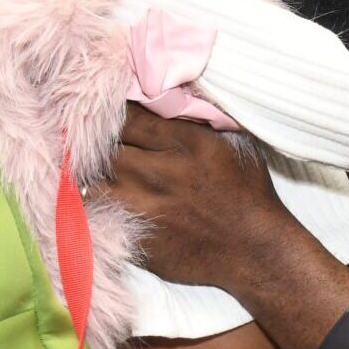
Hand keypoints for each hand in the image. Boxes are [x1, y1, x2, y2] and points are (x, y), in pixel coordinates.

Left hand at [102, 107, 290, 288]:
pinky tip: (107, 202)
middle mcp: (159, 173)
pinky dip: (97, 207)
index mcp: (186, 144)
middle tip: (101, 145)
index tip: (112, 118)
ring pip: (93, 183)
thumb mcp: (236, 142)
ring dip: (95, 177)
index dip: (115, 115)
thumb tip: (168, 98)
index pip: (128, 117)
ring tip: (102, 175)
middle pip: (103, 148)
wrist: (256, 251)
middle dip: (98, 145)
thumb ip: (198, 119)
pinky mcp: (136, 237)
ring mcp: (144, 208)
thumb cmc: (249, 193)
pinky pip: (99, 216)